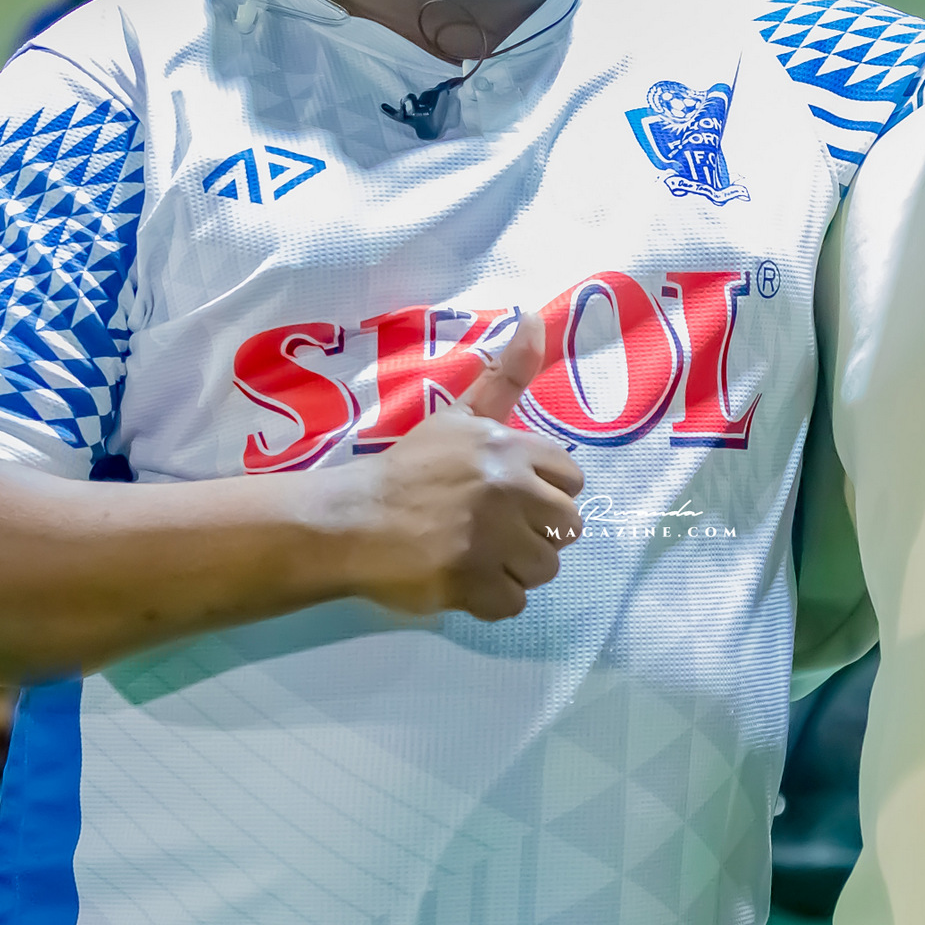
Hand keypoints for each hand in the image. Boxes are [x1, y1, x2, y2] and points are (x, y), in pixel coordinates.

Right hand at [317, 316, 585, 621]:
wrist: (351, 520)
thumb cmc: (408, 469)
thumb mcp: (458, 416)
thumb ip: (505, 376)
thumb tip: (534, 320)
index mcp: (510, 450)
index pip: (572, 480)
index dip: (543, 492)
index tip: (507, 496)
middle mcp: (508, 492)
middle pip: (567, 528)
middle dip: (534, 533)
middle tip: (492, 530)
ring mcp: (492, 541)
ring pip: (545, 568)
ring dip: (514, 567)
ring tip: (475, 554)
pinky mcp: (473, 584)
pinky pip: (514, 603)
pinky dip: (491, 598)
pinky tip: (463, 578)